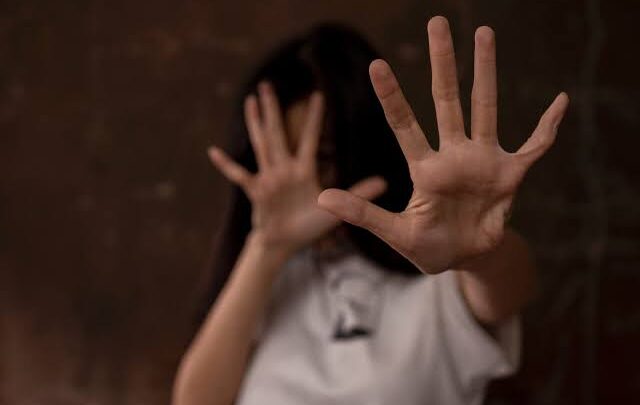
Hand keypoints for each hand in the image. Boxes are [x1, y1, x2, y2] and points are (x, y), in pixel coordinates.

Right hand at [209, 82, 386, 255]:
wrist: (284, 244)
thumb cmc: (308, 226)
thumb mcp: (334, 210)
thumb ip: (358, 194)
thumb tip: (385, 182)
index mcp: (302, 171)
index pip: (308, 139)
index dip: (313, 118)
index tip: (318, 94)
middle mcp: (284, 169)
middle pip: (278, 133)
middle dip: (274, 110)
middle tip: (268, 84)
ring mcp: (268, 179)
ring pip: (261, 145)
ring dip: (255, 123)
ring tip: (250, 101)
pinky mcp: (256, 192)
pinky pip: (240, 175)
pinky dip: (227, 165)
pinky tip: (213, 151)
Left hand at [318, 17, 568, 273]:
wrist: (466, 259)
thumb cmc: (429, 247)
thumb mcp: (394, 234)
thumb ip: (363, 214)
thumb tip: (322, 197)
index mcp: (424, 169)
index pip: (404, 124)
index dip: (391, 96)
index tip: (376, 65)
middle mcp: (453, 155)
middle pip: (446, 100)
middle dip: (442, 63)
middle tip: (437, 23)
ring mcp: (483, 161)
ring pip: (485, 108)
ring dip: (487, 72)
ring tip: (484, 32)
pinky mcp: (510, 174)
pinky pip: (534, 146)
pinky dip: (548, 127)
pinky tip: (561, 100)